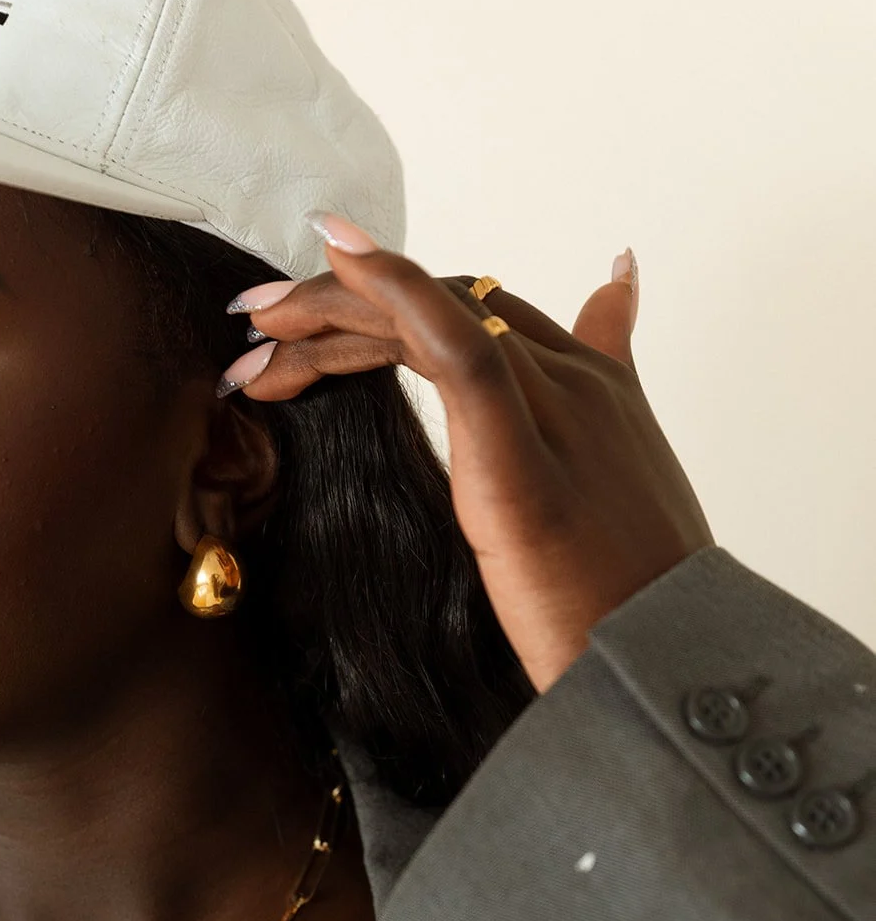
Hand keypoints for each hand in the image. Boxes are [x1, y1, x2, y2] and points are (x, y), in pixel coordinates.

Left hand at [221, 218, 713, 693]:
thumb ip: (575, 442)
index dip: (396, 305)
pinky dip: (398, 289)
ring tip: (257, 329)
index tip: (317, 325)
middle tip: (261, 327)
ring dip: (336, 307)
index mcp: (595, 394)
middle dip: (346, 306)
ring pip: (436, 316)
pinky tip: (341, 254)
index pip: (484, 314)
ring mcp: (553, 411)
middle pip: (450, 305)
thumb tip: (577, 373)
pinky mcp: (518, 456)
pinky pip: (458, 345)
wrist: (663, 666)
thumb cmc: (627, 608)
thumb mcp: (601, 512)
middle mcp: (576, 384)